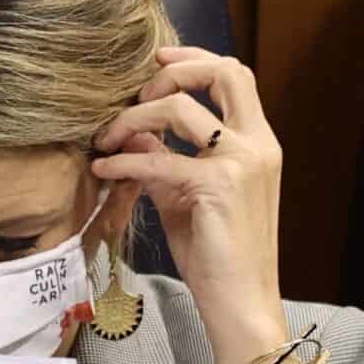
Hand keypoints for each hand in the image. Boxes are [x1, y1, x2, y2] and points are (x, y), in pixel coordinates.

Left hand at [92, 48, 294, 363]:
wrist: (242, 303)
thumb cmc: (220, 257)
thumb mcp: (189, 198)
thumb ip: (167, 160)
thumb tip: (131, 134)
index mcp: (260, 143)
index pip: (236, 75)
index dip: (195, 61)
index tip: (157, 65)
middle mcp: (258, 145)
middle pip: (222, 72)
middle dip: (171, 73)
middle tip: (134, 96)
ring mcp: (241, 163)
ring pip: (179, 108)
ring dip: (133, 116)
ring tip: (106, 138)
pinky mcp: (218, 187)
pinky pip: (157, 159)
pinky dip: (123, 160)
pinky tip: (103, 170)